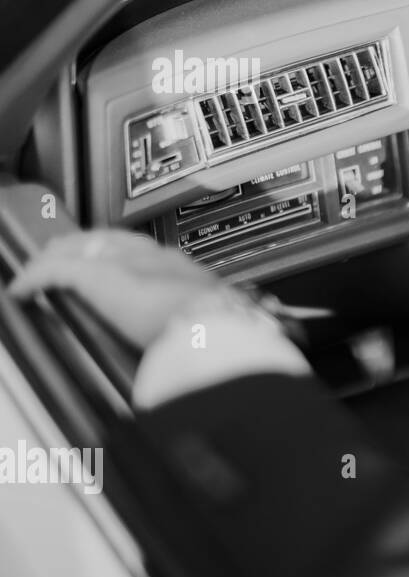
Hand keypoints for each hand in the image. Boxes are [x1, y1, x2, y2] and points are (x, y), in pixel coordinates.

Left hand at [9, 229, 226, 351]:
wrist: (213, 326)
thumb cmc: (219, 328)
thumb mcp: (210, 316)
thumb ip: (194, 317)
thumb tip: (193, 338)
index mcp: (179, 264)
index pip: (138, 247)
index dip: (115, 249)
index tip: (105, 256)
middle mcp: (150, 254)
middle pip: (104, 239)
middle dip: (81, 245)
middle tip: (61, 252)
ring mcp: (123, 260)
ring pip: (77, 247)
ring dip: (57, 257)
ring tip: (39, 268)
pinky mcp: (95, 274)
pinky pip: (53, 271)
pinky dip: (34, 279)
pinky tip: (21, 290)